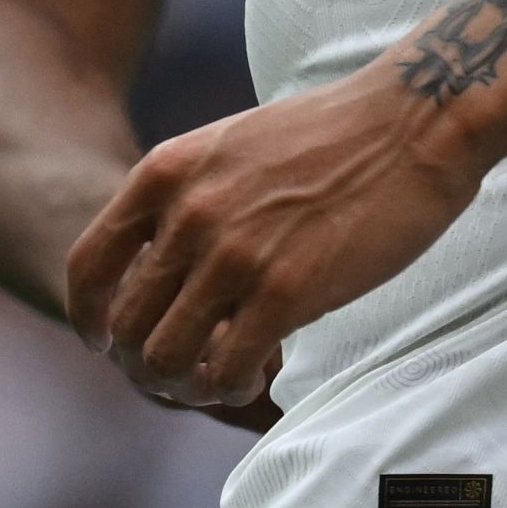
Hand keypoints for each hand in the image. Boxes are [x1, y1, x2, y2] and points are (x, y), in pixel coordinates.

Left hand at [62, 69, 487, 409]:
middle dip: (143, 362)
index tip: (107, 340)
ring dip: (185, 386)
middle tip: (179, 373)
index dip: (90, 316)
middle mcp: (189, 214)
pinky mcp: (285, 292)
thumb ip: (192, 195)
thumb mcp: (235, 144)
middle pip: (126, 325)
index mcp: (168, 172)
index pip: (90, 265)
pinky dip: (232, 389)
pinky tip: (255, 380)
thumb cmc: (339, 131)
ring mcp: (234, 255)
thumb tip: (167, 257)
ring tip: (217, 382)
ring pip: (167, 359)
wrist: (416, 118)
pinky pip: (227, 370)